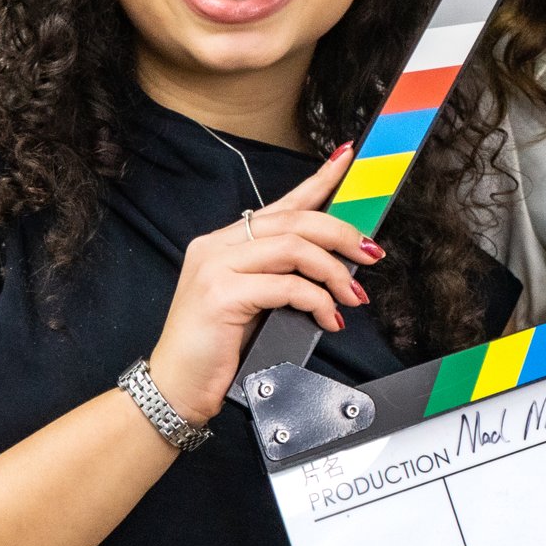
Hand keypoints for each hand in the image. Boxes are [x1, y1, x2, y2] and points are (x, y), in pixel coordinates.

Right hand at [147, 145, 380, 423]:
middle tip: (371, 254)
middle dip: (341, 234)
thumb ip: (281, 277)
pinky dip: (317, 301)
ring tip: (353, 296)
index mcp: (224, 243)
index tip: (348, 159)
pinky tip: (328, 319)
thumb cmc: (215, 350)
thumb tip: (333, 266)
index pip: (281, 204)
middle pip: (294, 221)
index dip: (318, 179)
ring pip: (294, 247)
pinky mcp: (221, 294)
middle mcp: (216, 246)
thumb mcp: (253, 304)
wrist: (175, 387)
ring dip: (334, 272)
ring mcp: (215, 267)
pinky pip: (286, 285)